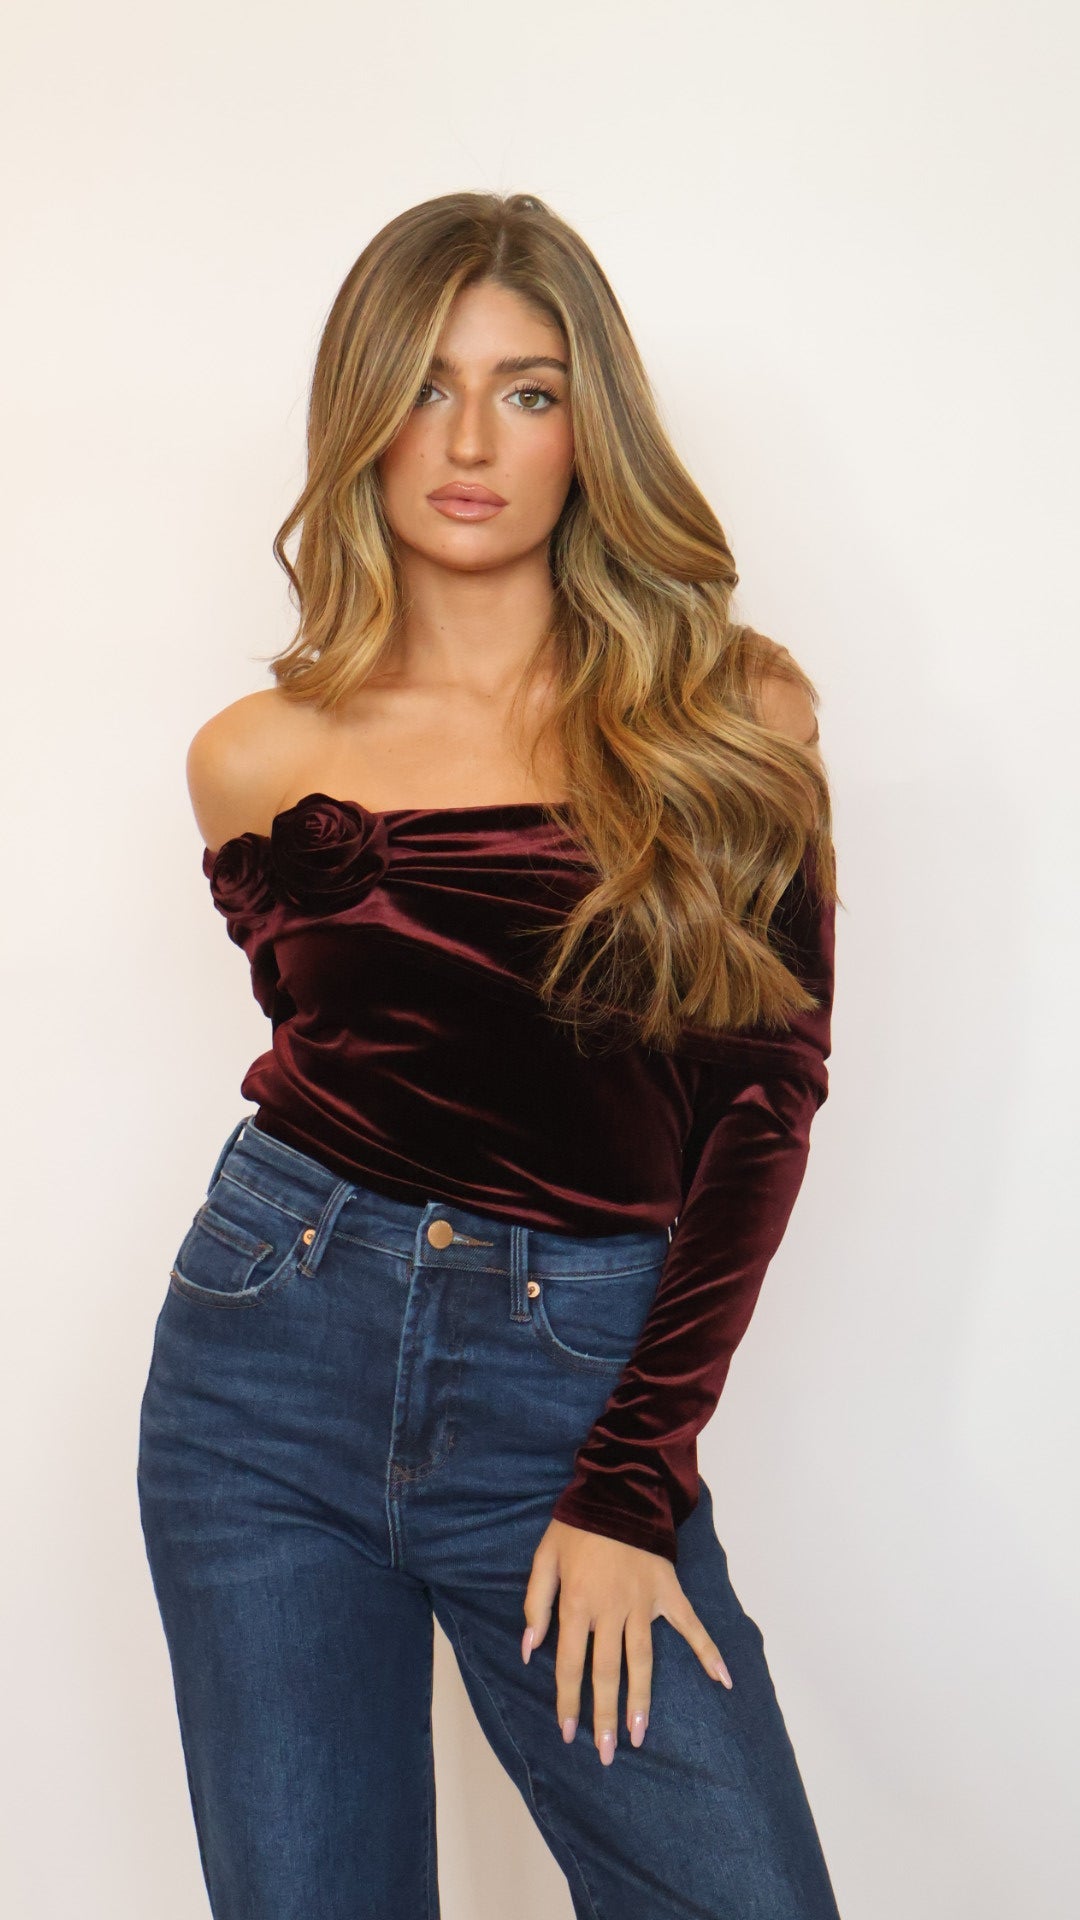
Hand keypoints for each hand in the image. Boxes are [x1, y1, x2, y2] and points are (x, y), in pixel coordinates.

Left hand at [521, 1517, 732, 1764]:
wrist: (618, 1489)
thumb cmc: (576, 1525)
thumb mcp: (544, 1558)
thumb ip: (535, 1603)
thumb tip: (528, 1648)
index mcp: (578, 1604)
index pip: (569, 1665)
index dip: (567, 1701)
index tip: (569, 1733)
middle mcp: (611, 1611)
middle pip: (607, 1673)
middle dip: (605, 1716)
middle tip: (607, 1754)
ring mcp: (643, 1604)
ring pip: (642, 1661)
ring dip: (641, 1700)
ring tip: (638, 1734)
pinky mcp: (667, 1593)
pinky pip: (690, 1627)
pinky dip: (708, 1653)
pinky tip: (722, 1680)